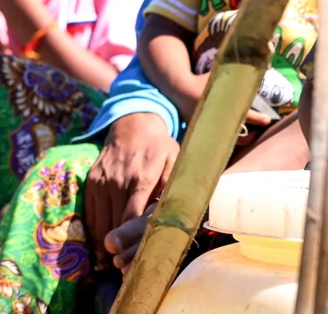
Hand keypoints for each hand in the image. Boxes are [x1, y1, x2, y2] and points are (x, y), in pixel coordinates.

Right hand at [85, 113, 178, 261]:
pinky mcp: (90, 182)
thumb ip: (172, 185)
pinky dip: (95, 229)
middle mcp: (118, 181)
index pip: (132, 216)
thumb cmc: (159, 145)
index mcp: (141, 178)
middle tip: (125, 265)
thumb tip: (174, 210)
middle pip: (114, 223)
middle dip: (119, 245)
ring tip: (112, 259)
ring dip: (104, 242)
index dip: (132, 238)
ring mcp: (101, 181)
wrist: (133, 124)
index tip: (136, 255)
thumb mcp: (175, 160)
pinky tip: (102, 241)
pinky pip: (90, 212)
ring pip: (99, 220)